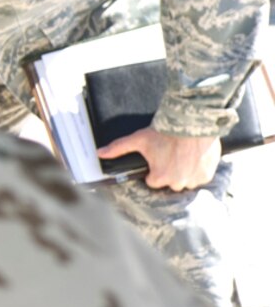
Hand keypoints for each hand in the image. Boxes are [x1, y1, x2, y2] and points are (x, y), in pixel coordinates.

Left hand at [97, 126, 220, 191]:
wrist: (192, 123)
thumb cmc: (164, 132)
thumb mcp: (138, 139)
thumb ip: (118, 148)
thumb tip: (100, 153)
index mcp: (159, 178)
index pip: (153, 181)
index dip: (154, 170)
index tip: (157, 160)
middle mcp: (177, 183)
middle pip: (170, 182)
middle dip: (169, 172)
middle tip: (170, 155)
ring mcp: (194, 180)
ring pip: (186, 181)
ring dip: (184, 173)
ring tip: (182, 156)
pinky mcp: (207, 175)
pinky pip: (200, 177)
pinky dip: (197, 170)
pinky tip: (193, 157)